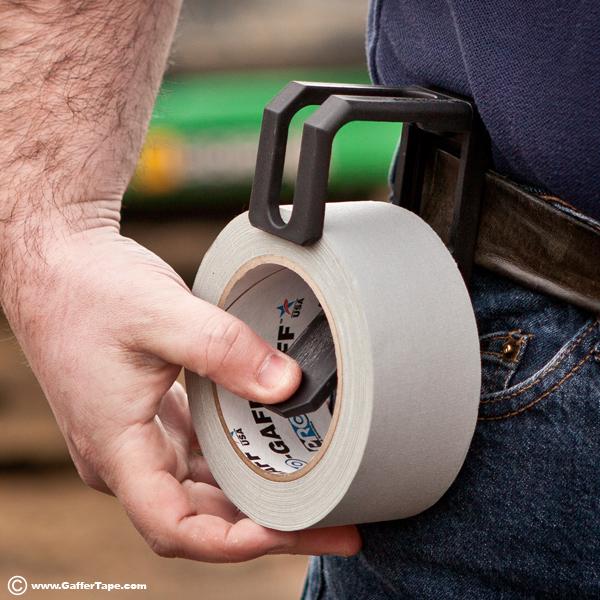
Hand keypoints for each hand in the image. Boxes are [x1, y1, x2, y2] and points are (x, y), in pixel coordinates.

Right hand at [2, 220, 360, 561]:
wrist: (58, 266)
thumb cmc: (90, 289)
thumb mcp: (161, 314)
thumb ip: (224, 351)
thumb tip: (287, 386)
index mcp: (116, 447)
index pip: (174, 526)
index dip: (234, 543)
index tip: (292, 530)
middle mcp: (126, 456)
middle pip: (201, 517)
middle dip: (267, 526)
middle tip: (334, 522)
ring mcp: (139, 438)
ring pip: (203, 488)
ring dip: (257, 497)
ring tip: (317, 493)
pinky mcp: (151, 417)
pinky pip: (200, 455)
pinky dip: (238, 461)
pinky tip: (276, 452)